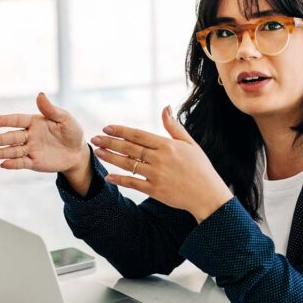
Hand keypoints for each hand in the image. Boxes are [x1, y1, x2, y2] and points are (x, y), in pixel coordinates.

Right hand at [0, 93, 88, 174]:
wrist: (78, 153)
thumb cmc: (72, 132)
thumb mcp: (65, 119)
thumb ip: (51, 110)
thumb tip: (40, 95)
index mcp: (34, 122)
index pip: (16, 120)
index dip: (3, 121)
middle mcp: (29, 135)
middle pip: (11, 137)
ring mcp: (30, 149)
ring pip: (13, 151)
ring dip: (0, 152)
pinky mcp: (34, 162)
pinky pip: (22, 163)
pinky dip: (13, 164)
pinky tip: (3, 164)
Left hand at [92, 106, 232, 222]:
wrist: (208, 194)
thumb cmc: (201, 168)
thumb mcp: (190, 144)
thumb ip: (174, 126)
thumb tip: (165, 107)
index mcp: (167, 145)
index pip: (138, 135)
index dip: (121, 131)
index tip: (107, 127)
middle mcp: (160, 159)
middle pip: (129, 148)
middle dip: (110, 142)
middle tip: (95, 138)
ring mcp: (156, 175)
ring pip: (128, 164)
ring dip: (111, 157)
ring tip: (98, 152)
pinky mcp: (155, 190)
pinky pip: (133, 183)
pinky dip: (120, 180)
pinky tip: (109, 177)